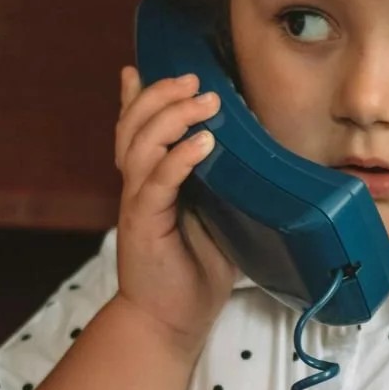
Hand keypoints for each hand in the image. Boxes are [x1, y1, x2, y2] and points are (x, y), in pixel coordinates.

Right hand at [114, 64, 237, 351]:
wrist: (170, 322)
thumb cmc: (195, 272)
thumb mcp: (216, 218)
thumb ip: (222, 186)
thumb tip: (254, 160)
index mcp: (151, 182)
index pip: (137, 128)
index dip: (143, 96)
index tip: (164, 68)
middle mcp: (138, 187)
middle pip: (133, 125)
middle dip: (161, 96)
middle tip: (195, 81)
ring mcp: (137, 204)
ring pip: (140, 145)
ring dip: (172, 118)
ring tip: (204, 103)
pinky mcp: (144, 225)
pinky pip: (156, 183)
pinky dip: (177, 158)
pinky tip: (201, 143)